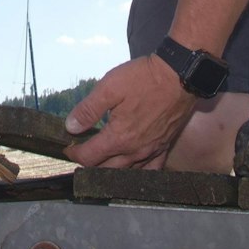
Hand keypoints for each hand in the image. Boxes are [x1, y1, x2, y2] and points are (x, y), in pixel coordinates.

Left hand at [63, 54, 197, 168]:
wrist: (179, 75)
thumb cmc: (143, 79)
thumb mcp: (109, 87)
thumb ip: (88, 110)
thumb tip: (71, 127)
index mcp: (119, 137)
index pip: (89, 157)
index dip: (74, 154)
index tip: (68, 147)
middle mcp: (135, 151)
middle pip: (106, 168)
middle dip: (90, 163)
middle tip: (82, 152)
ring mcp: (152, 151)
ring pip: (126, 172)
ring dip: (110, 169)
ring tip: (102, 160)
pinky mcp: (165, 146)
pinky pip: (151, 170)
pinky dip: (138, 173)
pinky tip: (132, 168)